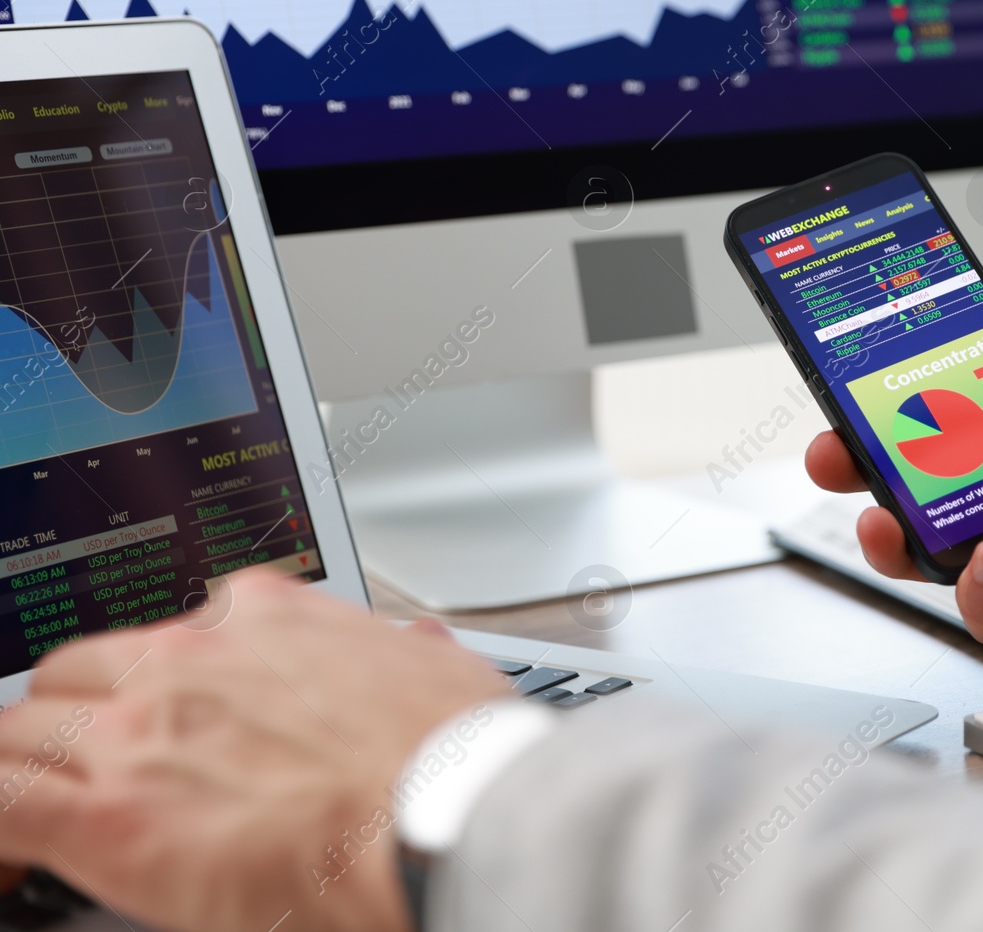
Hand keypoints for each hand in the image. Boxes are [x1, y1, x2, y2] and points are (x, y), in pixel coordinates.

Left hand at [0, 571, 507, 931]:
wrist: (440, 809)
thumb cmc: (450, 751)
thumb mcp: (437, 670)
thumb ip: (404, 650)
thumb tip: (418, 642)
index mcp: (264, 617)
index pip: (172, 628)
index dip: (162, 677)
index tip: (168, 710)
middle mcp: (190, 657)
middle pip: (76, 670)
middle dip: (73, 713)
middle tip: (90, 762)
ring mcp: (140, 730)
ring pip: (21, 729)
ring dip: (25, 766)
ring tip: (37, 807)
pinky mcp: (109, 814)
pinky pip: (2, 803)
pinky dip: (0, 823)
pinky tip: (14, 852)